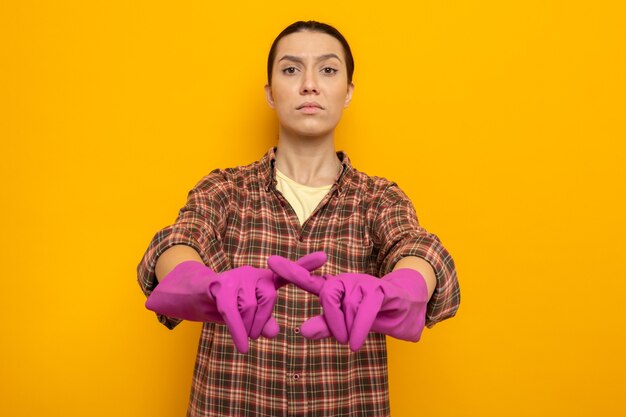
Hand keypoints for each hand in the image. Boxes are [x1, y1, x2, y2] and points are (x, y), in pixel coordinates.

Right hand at [146, 251, 326, 352]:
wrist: (192, 296)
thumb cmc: (227, 305)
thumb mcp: (248, 316)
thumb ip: (264, 322)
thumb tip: (275, 331)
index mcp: (265, 279)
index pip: (289, 273)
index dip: (306, 265)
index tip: (325, 257)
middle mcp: (253, 273)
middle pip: (269, 299)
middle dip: (261, 321)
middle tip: (251, 332)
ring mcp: (236, 277)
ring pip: (250, 307)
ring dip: (246, 327)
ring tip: (239, 333)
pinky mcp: (219, 286)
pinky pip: (233, 312)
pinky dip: (238, 332)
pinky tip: (242, 348)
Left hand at [267, 255, 428, 350]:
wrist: (404, 311)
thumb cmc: (370, 317)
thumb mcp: (345, 327)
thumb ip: (325, 327)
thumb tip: (302, 331)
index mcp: (333, 289)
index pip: (308, 280)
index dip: (289, 271)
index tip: (270, 261)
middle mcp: (345, 281)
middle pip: (328, 295)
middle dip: (332, 321)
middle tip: (341, 339)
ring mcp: (363, 282)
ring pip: (347, 304)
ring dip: (350, 328)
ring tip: (354, 341)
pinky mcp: (380, 288)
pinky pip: (364, 308)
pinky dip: (359, 328)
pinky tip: (356, 343)